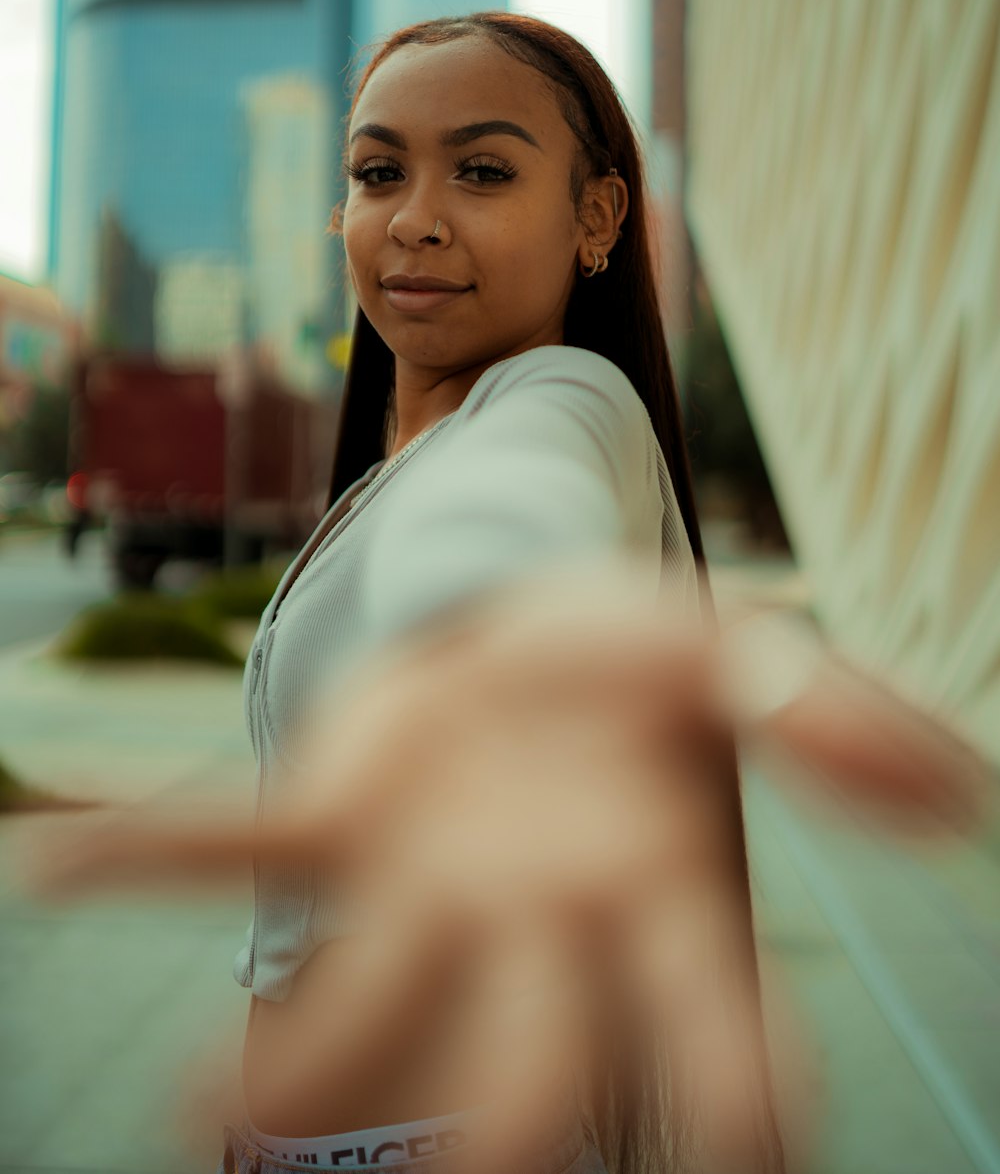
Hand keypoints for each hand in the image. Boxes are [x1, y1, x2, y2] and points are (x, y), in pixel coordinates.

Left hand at [36, 562, 987, 1171]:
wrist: (525, 615)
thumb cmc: (631, 656)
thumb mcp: (736, 648)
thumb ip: (837, 716)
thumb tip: (964, 798)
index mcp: (646, 899)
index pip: (699, 1033)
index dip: (722, 1103)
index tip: (746, 1164)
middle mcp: (530, 928)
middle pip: (514, 1072)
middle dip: (486, 1142)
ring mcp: (417, 883)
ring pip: (351, 1008)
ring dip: (281, 1062)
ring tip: (207, 1109)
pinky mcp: (326, 818)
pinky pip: (231, 843)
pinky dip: (144, 849)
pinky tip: (52, 860)